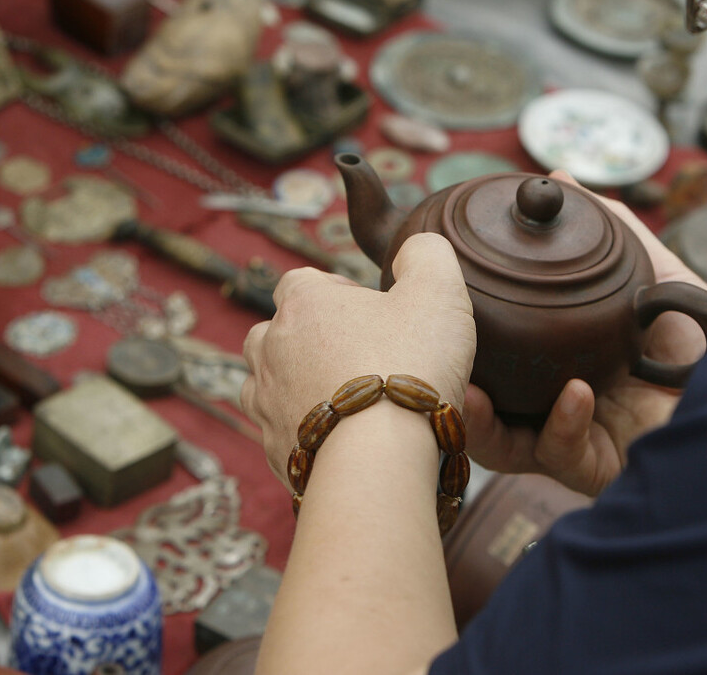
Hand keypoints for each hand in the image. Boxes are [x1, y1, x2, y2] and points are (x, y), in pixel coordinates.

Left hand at [239, 233, 475, 481]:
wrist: (381, 459)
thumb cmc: (410, 367)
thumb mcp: (439, 291)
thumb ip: (427, 255)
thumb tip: (416, 247)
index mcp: (302, 304)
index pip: (300, 281)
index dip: (334, 290)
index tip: (369, 311)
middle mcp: (271, 349)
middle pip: (275, 332)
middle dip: (308, 340)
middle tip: (357, 357)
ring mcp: (266, 404)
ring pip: (268, 384)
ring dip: (297, 386)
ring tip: (343, 401)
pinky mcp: (274, 451)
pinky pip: (283, 434)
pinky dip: (305, 434)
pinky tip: (341, 442)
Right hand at [463, 172, 706, 497]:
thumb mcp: (661, 277)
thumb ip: (616, 230)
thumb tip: (561, 177)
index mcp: (564, 364)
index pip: (498, 357)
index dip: (465, 338)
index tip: (443, 305)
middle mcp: (562, 407)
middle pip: (488, 406)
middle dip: (457, 388)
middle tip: (439, 357)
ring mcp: (578, 445)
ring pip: (506, 444)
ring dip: (485, 419)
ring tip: (474, 391)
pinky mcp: (602, 476)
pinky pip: (563, 456)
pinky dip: (563, 425)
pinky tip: (576, 395)